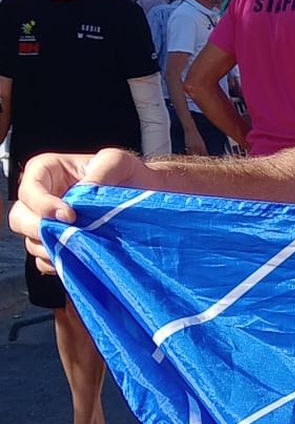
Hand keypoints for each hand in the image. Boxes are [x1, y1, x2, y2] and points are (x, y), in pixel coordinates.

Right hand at [8, 148, 152, 269]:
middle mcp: (43, 198)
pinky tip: (76, 258)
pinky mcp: (59, 243)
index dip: (43, 204)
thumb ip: (101, 170)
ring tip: (75, 248)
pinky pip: (45, 259)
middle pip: (20, 217)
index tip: (68, 215)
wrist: (145, 196)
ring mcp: (49, 223)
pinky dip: (57, 262)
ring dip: (50, 248)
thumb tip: (84, 191)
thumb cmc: (129, 174)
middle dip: (37, 229)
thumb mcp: (118, 161)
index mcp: (48, 172)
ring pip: (31, 240)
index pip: (30, 188)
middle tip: (64, 236)